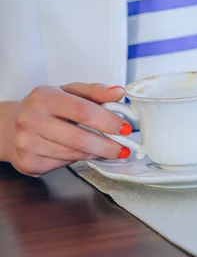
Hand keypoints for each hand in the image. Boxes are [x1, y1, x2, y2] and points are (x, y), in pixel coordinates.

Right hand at [0, 83, 131, 176]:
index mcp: (44, 97)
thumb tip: (118, 92)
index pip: (83, 111)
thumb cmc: (45, 107)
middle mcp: (31, 120)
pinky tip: (83, 152)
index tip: (126, 128)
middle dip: (108, 146)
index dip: (108, 121)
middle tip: (125, 148)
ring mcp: (27, 143)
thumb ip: (94, 91)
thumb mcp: (68, 92)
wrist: (8, 126)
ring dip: (96, 153)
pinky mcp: (29, 163)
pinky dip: (79, 159)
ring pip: (74, 154)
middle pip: (79, 138)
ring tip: (108, 150)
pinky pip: (64, 164)